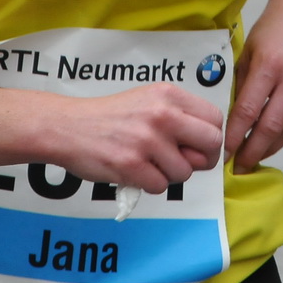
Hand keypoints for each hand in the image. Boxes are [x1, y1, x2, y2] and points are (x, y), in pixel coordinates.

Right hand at [48, 83, 223, 193]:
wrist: (68, 126)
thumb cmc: (110, 117)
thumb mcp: (148, 101)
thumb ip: (178, 117)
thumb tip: (206, 146)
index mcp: (169, 95)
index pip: (215, 119)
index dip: (211, 138)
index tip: (200, 147)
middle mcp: (162, 114)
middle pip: (211, 145)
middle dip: (202, 159)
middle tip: (184, 162)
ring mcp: (147, 140)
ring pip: (184, 172)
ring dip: (169, 175)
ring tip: (148, 163)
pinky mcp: (132, 164)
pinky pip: (161, 186)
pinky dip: (149, 184)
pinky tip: (135, 171)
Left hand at [226, 0, 282, 172]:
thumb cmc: (274, 27)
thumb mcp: (250, 50)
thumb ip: (243, 85)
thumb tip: (233, 123)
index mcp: (270, 64)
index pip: (247, 112)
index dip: (235, 137)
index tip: (225, 152)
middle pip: (271, 127)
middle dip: (253, 151)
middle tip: (240, 165)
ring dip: (273, 146)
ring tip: (257, 154)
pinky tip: (278, 135)